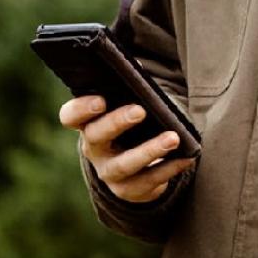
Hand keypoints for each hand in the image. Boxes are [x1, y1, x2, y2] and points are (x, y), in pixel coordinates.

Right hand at [59, 95, 195, 203]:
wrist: (137, 168)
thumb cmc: (134, 126)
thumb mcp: (129, 106)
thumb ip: (131, 88)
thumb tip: (139, 68)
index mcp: (89, 123)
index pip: (71, 116)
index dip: (81, 109)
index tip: (100, 100)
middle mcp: (94, 149)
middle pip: (95, 136)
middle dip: (117, 122)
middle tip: (140, 111)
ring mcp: (109, 172)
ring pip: (124, 164)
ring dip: (149, 150)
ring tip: (172, 138)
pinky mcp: (128, 190)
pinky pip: (147, 182)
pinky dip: (169, 169)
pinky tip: (186, 157)